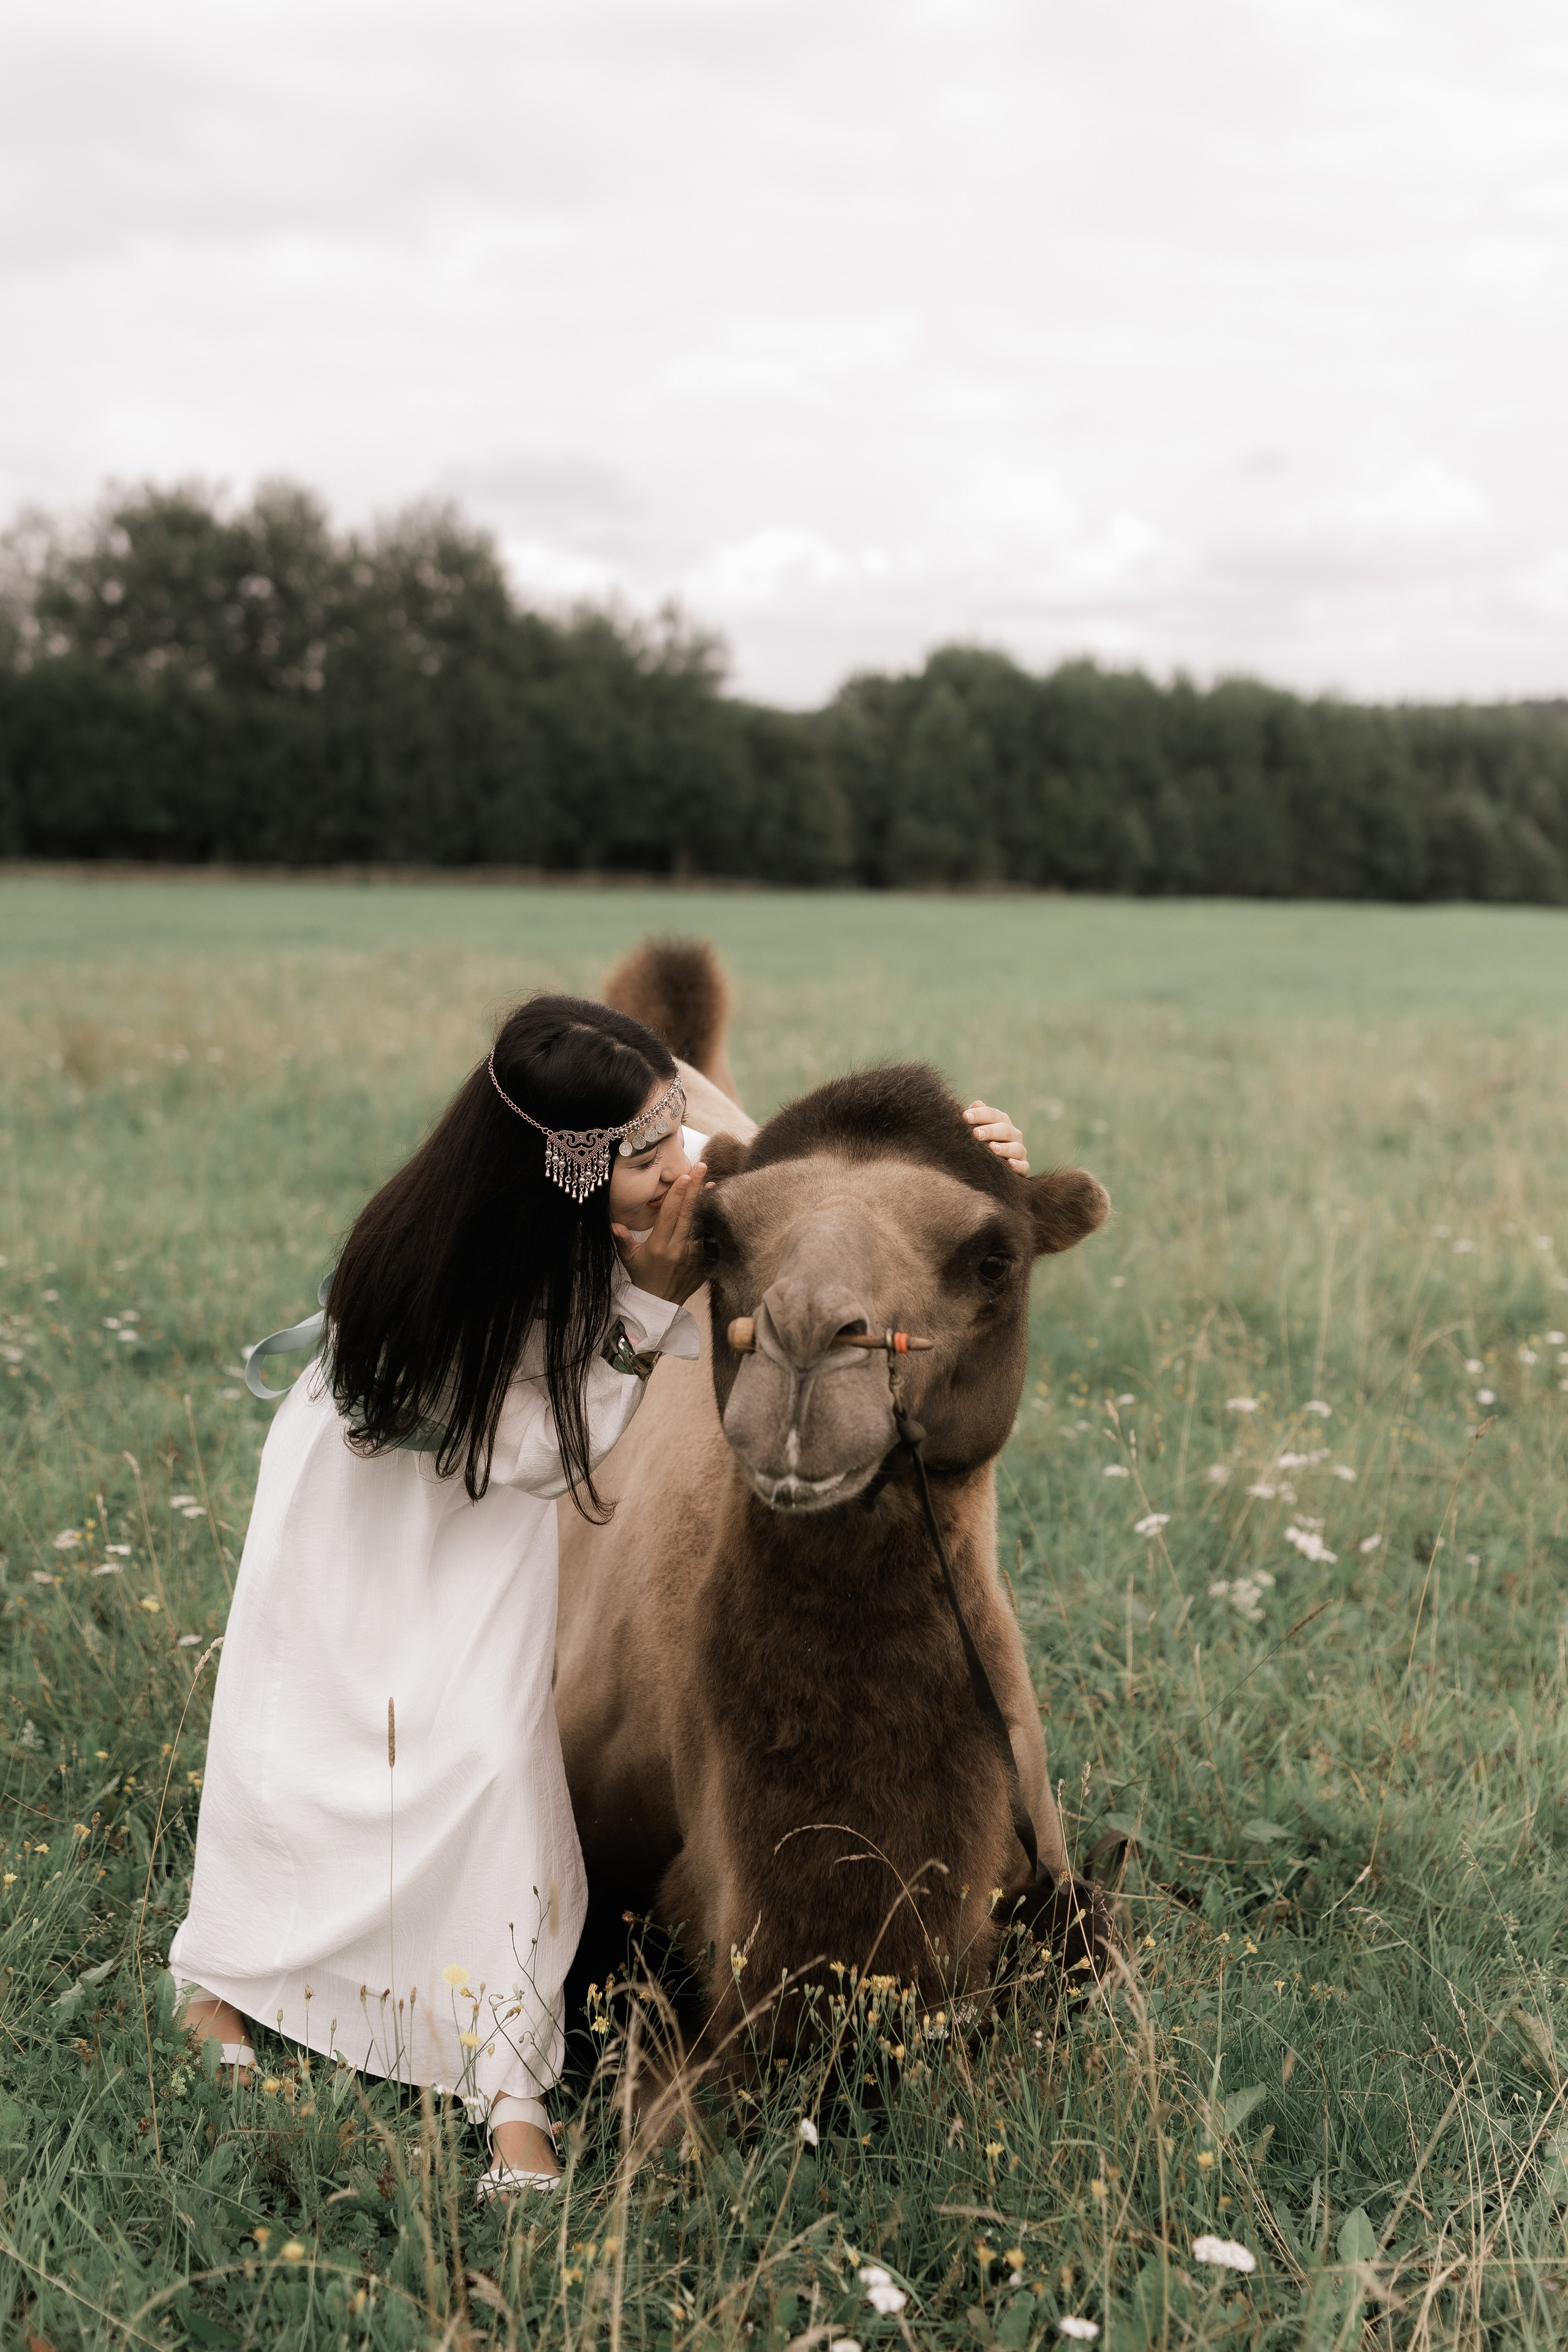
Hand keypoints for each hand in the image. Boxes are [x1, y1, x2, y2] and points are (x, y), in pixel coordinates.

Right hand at [611, 1162, 707, 1302]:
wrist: (660, 1304)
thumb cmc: (643, 1276)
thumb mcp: (629, 1258)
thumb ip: (622, 1238)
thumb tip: (613, 1222)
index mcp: (658, 1245)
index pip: (669, 1215)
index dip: (677, 1195)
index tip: (684, 1177)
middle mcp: (677, 1249)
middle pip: (688, 1214)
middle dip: (695, 1189)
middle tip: (702, 1167)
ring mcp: (693, 1256)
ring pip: (701, 1224)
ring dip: (707, 1204)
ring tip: (712, 1184)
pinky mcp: (703, 1262)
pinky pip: (709, 1239)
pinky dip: (712, 1223)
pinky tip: (717, 1208)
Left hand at [964, 1101, 1029, 1175]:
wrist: (994, 1164)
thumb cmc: (982, 1141)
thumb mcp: (978, 1128)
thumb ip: (978, 1117)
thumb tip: (976, 1104)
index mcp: (1002, 1122)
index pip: (992, 1114)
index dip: (979, 1114)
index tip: (965, 1117)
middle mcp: (1013, 1134)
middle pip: (1004, 1129)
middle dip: (990, 1131)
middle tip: (975, 1133)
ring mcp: (1019, 1150)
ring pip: (1016, 1148)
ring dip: (1004, 1148)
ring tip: (992, 1147)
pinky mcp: (1023, 1166)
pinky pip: (1023, 1166)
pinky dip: (1018, 1165)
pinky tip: (1010, 1164)